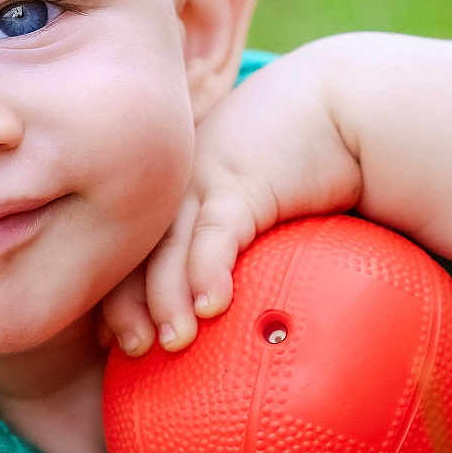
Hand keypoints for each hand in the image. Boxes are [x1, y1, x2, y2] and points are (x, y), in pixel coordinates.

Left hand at [100, 41, 360, 355]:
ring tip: (171, 344)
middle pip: (137, 252)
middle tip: (132, 351)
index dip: (117, 296)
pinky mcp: (242, 180)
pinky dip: (209, 269)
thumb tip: (233, 310)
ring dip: (166, 300)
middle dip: (126, 306)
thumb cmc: (301, 156)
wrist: (341, 101)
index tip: (110, 342)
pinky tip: (212, 307)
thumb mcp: (253, 196)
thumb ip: (232, 242)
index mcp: (174, 193)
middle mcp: (179, 185)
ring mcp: (205, 179)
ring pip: (170, 248)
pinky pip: (218, 231)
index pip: (131, 250)